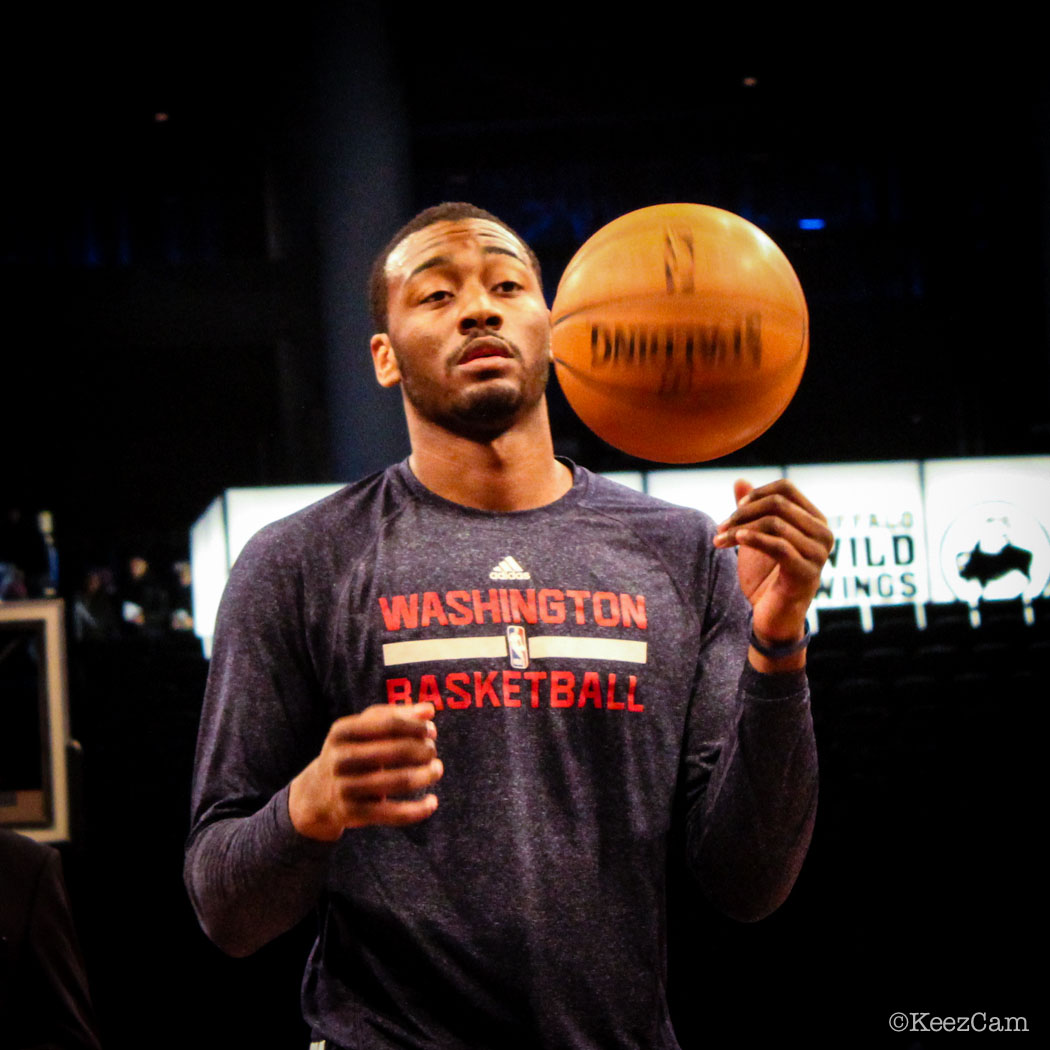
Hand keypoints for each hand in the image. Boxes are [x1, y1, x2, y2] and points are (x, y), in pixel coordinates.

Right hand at [289, 703, 442, 840]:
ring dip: (426, 775)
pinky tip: (432, 802)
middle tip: (432, 751)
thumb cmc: (351, 751)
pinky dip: (418, 809)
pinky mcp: (353, 814)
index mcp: (342, 731)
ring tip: (437, 769)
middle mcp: (340, 759)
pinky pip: (393, 814)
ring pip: (399, 781)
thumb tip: (429, 709)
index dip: (416, 726)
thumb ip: (395, 714)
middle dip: (423, 750)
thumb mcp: (363, 728)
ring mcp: (345, 788)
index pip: (389, 724)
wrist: (317, 793)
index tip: (431, 730)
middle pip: (396, 751)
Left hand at [713, 479, 832, 668]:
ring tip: (719, 539)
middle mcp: (823, 533)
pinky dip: (752, 539)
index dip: (756, 493)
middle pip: (778, 503)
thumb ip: (750, 510)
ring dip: (740, 528)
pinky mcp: (806, 573)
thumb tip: (739, 480)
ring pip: (774, 522)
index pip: (786, 488)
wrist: (771, 617)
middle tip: (720, 527)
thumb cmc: (765, 577)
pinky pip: (778, 545)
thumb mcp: (755, 538)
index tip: (735, 509)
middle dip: (742, 512)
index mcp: (815, 520)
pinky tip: (734, 540)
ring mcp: (818, 554)